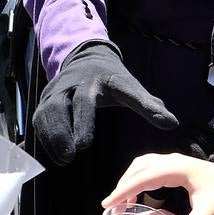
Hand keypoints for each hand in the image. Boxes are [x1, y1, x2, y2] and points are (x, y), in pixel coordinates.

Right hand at [33, 42, 177, 163]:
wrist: (83, 57)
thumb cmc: (111, 79)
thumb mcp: (130, 87)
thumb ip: (149, 105)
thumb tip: (173, 123)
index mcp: (110, 80)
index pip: (126, 90)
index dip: (137, 105)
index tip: (134, 126)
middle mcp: (82, 82)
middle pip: (80, 102)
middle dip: (78, 124)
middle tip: (79, 149)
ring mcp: (60, 89)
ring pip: (52, 109)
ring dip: (55, 134)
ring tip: (65, 158)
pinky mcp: (45, 99)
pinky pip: (40, 118)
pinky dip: (45, 136)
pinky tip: (53, 154)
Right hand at [103, 153, 213, 214]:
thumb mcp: (210, 214)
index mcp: (179, 169)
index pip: (144, 177)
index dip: (124, 190)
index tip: (107, 204)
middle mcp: (174, 161)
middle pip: (139, 167)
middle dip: (123, 185)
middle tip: (111, 207)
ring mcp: (175, 162)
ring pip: (143, 165)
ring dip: (129, 180)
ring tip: (121, 202)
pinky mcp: (177, 167)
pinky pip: (150, 169)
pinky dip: (138, 179)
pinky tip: (137, 197)